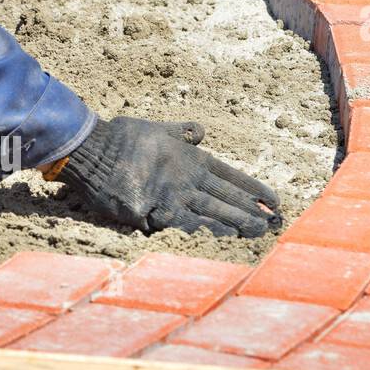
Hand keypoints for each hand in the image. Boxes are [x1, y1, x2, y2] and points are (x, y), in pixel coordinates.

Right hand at [59, 117, 281, 236]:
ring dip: (235, 224)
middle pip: (227, 199)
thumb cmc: (124, 138)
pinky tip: (220, 241)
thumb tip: (201, 131)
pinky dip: (205, 233)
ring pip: (212, 214)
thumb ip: (183, 132)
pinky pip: (185, 226)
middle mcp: (188, 179)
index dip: (254, 189)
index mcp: (192, 159)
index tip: (274, 200)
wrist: (94, 151)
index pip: (232, 177)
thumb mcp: (159, 129)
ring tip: (256, 233)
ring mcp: (173, 196)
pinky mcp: (155, 213)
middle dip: (251, 212)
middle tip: (273, 224)